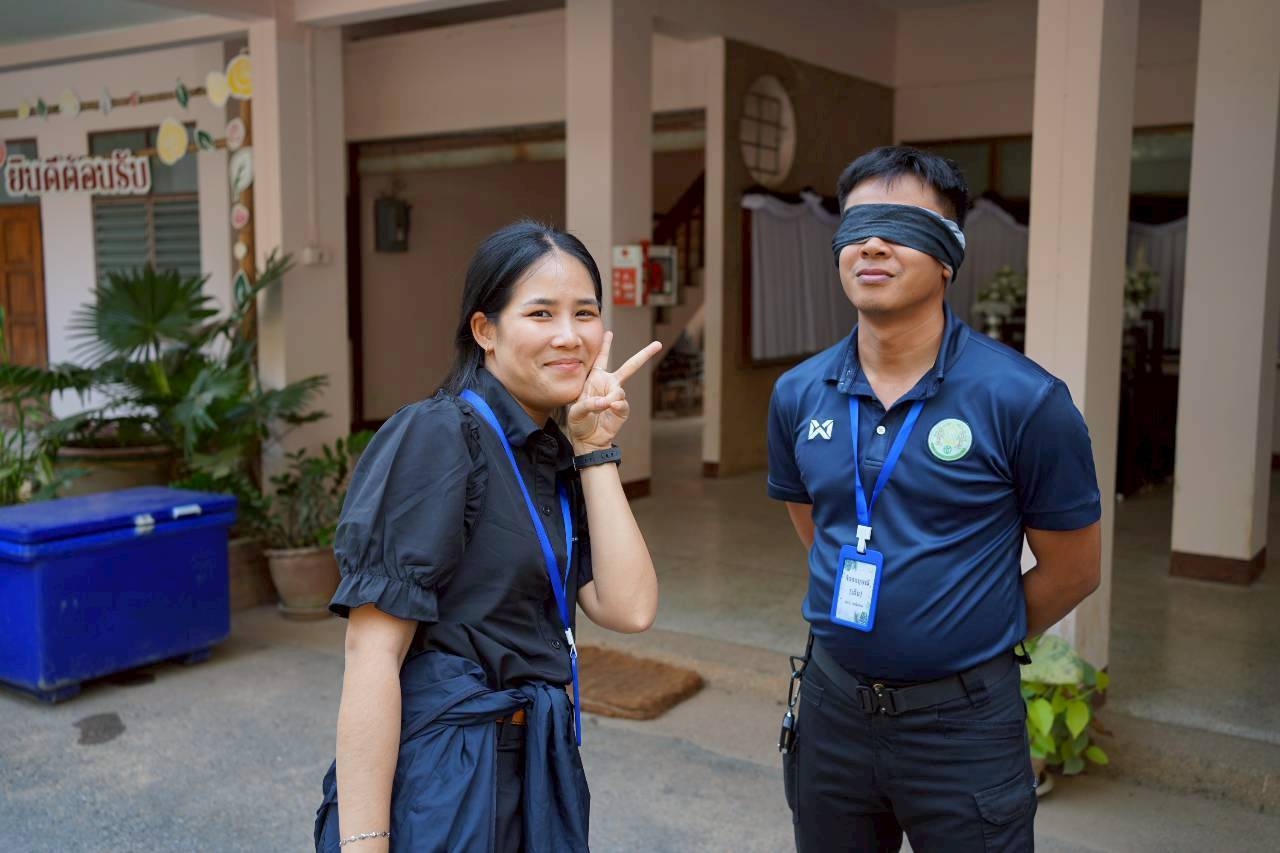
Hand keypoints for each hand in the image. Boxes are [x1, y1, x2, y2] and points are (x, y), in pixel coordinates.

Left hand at [566, 331, 661, 452]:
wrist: (587, 440)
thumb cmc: (578, 422)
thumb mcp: (575, 411)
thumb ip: (588, 404)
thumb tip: (605, 402)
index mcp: (595, 380)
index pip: (601, 359)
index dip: (605, 346)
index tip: (609, 332)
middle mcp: (608, 385)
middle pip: (630, 367)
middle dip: (644, 355)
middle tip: (658, 344)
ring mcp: (617, 397)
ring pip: (620, 391)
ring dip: (611, 398)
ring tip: (601, 406)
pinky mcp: (622, 410)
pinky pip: (622, 404)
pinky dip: (616, 405)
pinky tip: (610, 407)